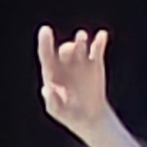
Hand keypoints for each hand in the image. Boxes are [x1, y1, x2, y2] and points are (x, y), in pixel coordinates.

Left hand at [35, 27, 117, 141]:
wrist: (89, 117)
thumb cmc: (69, 114)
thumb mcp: (57, 112)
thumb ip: (52, 102)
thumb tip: (47, 89)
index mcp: (51, 72)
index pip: (45, 54)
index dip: (44, 42)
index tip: (45, 30)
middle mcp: (64, 63)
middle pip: (65, 50)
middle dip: (69, 47)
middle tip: (74, 47)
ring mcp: (80, 61)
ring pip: (80, 45)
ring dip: (80, 40)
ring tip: (82, 37)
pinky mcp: (96, 63)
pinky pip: (97, 48)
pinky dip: (99, 40)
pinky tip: (102, 35)